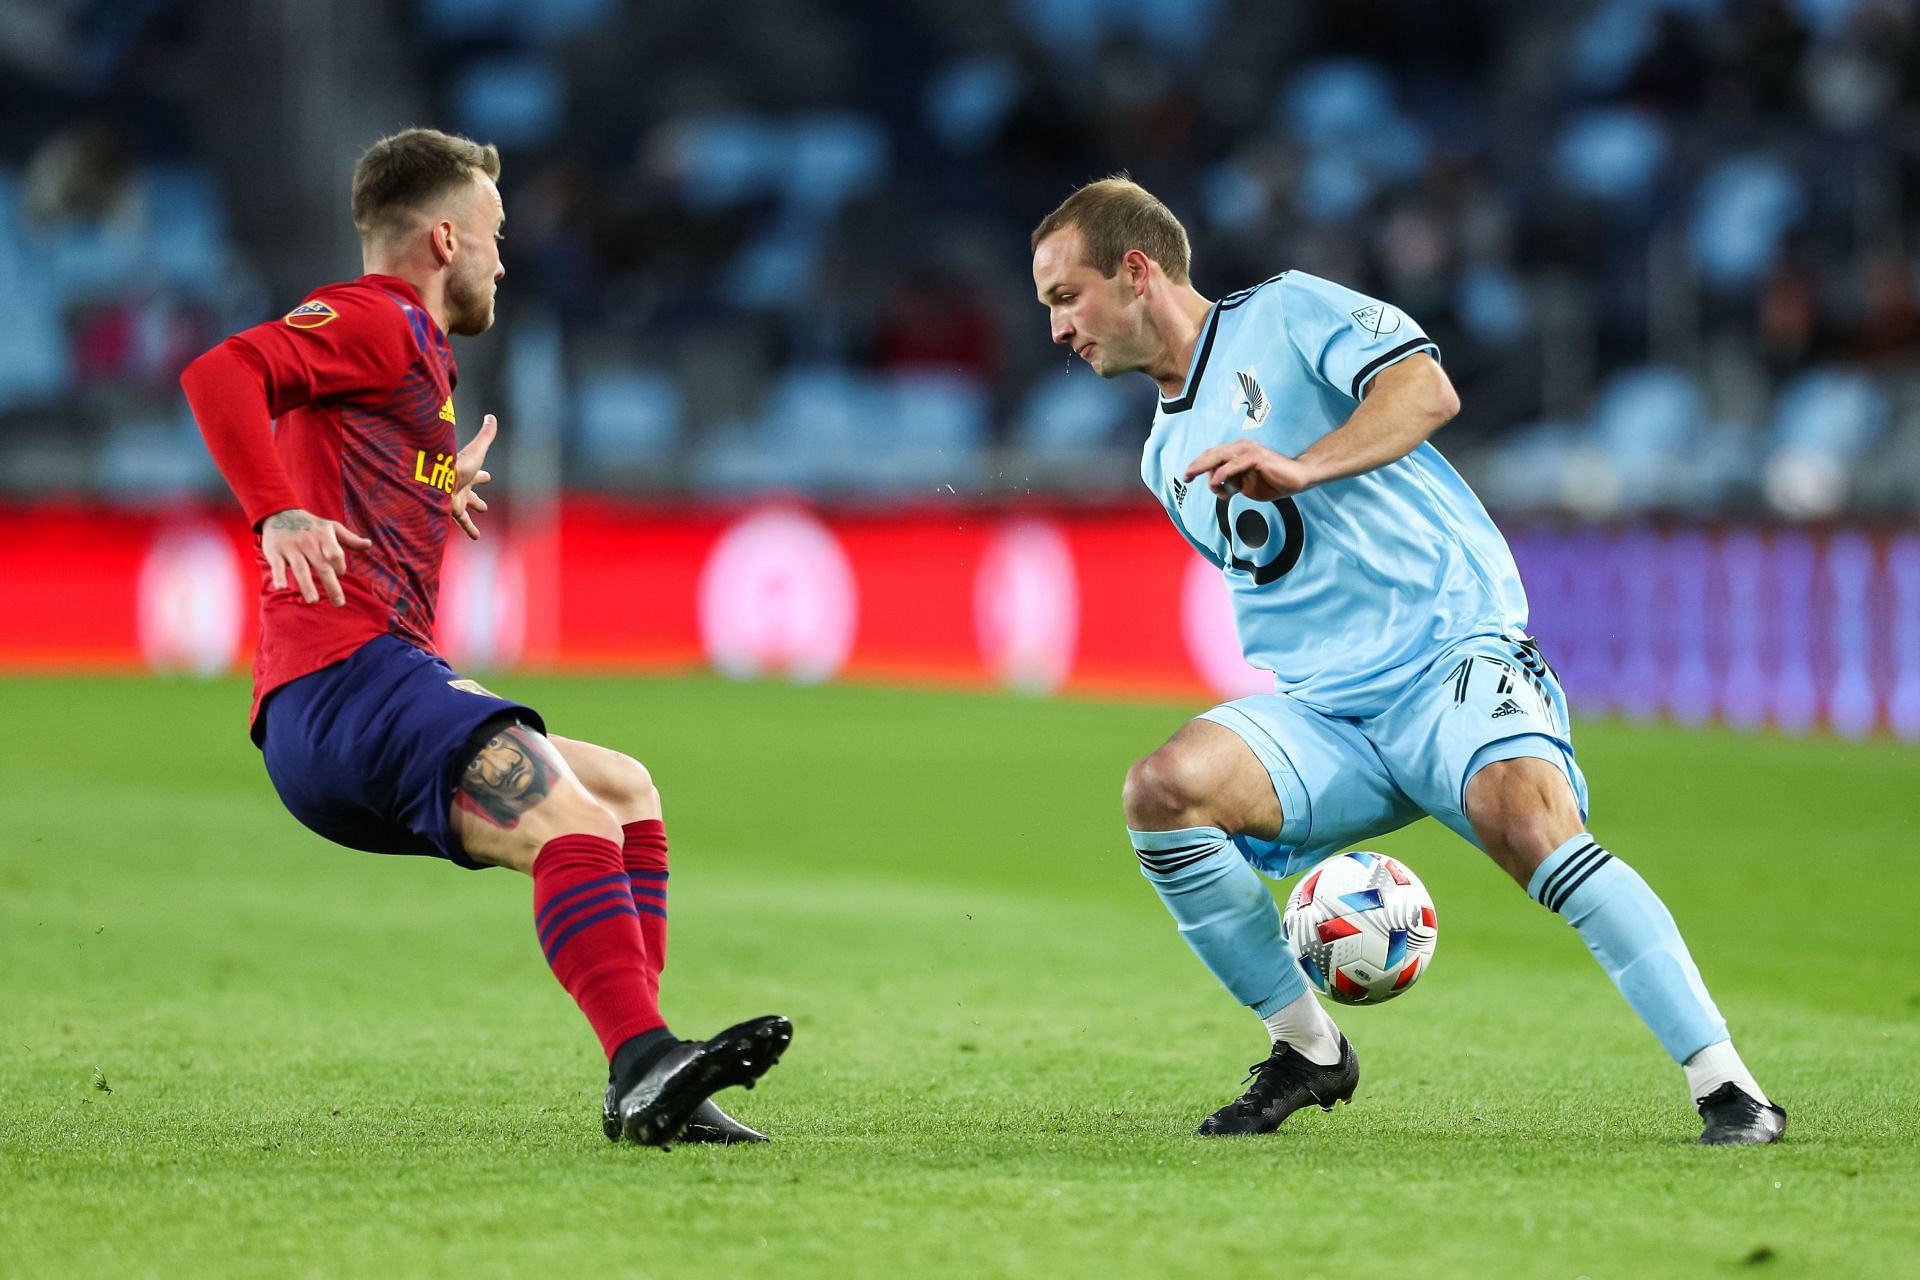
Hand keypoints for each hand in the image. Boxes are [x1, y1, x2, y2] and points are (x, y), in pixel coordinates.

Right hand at [261, 508, 371, 605]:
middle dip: (331, 585)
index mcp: (323, 536)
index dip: (339, 566)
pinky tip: (281, 588)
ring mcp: (291, 548)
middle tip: (339, 603)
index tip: (339, 573)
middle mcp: (308, 542)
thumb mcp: (332, 527)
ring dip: (307, 585)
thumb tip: (369, 544)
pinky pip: (277, 566)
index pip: (335, 554)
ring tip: (313, 600)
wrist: (280, 513)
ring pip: (300, 568)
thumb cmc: (311, 526)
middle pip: (322, 566)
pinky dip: (278, 576)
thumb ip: (350, 539)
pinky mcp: (274, 552)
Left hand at [450, 413, 496, 540]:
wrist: (435, 479)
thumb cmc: (456, 464)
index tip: (488, 477)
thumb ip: (485, 435)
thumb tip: (492, 417)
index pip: (476, 474)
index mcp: (466, 473)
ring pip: (466, 510)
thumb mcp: (476, 450)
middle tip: (483, 506)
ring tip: (477, 527)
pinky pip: (462, 523)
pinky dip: (470, 530)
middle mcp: (459, 486)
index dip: (482, 476)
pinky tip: (476, 538)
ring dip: (472, 516)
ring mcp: (454, 499)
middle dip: (476, 498)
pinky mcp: (451, 511)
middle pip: (470, 493)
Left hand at [1183, 441, 1318, 500]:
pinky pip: (1234, 465)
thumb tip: (1218, 487)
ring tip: (1192, 477)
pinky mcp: (1257, 457)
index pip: (1213, 456)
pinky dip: (1223, 473)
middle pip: (1212, 453)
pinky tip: (1217, 483)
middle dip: (1196, 465)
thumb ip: (1231, 484)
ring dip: (1204, 468)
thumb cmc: (1274, 481)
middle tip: (1185, 477)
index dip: (1198, 465)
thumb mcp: (1246, 486)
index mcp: (1237, 453)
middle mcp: (1241, 448)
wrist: (1298, 478)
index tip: (1188, 478)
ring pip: (1220, 456)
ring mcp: (1249, 451)